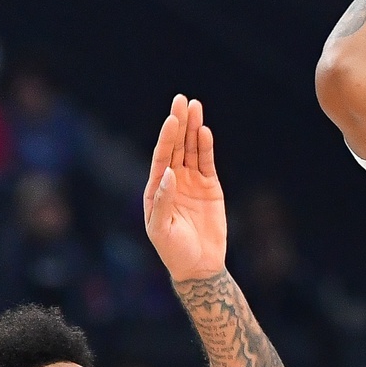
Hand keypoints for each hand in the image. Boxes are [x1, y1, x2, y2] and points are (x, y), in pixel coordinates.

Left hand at [143, 94, 226, 283]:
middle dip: (179, 123)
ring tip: (195, 106)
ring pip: (192, 150)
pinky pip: (207, 163)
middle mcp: (172, 181)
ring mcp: (191, 182)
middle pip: (176, 147)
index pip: (161, 157)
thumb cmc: (174, 251)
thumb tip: (168, 174)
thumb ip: (162, 202)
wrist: (199, 266)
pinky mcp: (210, 187)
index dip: (166, 138)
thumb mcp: (161, 230)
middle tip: (182, 101)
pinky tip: (205, 131)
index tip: (171, 119)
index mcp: (155, 189)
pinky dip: (206, 147)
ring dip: (193, 129)